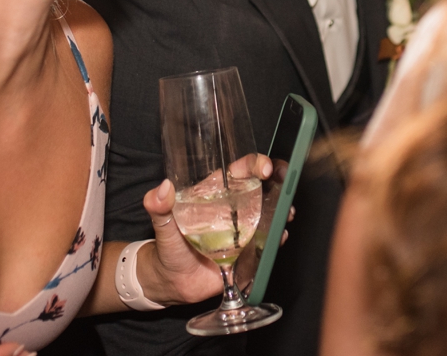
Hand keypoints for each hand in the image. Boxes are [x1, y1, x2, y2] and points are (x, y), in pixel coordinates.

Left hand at [136, 158, 285, 305]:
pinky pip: (269, 240)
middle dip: (280, 179)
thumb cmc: (169, 247)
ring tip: (286, 213)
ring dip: (283, 208)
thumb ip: (159, 207)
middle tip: (287, 181)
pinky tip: (280, 236)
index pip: (240, 169)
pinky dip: (278, 237)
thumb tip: (161, 189)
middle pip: (264, 185)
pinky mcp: (251, 251)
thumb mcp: (162, 225)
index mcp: (217, 193)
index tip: (263, 168)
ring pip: (271, 211)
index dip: (255, 164)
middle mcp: (236, 207)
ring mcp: (246, 228)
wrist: (174, 282)